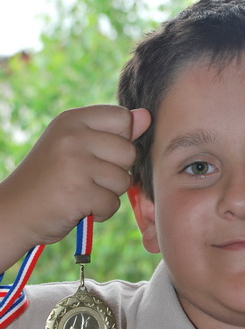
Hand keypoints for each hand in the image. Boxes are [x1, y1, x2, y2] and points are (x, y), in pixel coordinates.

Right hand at [0, 105, 150, 269]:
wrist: (15, 211)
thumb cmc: (50, 178)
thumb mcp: (76, 145)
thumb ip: (112, 131)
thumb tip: (146, 116)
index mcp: (72, 119)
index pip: (123, 117)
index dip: (119, 140)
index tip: (96, 153)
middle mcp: (73, 136)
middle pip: (129, 152)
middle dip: (115, 171)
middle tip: (85, 178)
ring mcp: (75, 164)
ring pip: (123, 180)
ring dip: (107, 193)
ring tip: (81, 192)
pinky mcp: (79, 193)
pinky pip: (113, 203)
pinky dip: (99, 211)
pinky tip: (78, 207)